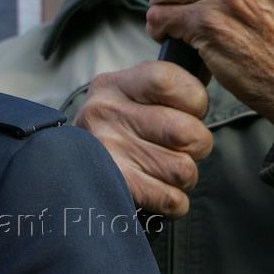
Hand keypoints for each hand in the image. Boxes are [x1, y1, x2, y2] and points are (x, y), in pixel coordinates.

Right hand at [73, 61, 212, 217]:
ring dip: (182, 176)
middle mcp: (105, 112)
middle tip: (178, 146)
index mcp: (113, 84)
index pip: (171, 81)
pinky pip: (172, 198)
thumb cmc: (114, 129)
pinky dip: (173, 200)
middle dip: (196, 145)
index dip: (195, 101)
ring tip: (162, 168)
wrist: (65, 167)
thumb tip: (207, 73)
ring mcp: (107, 149)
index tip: (187, 111)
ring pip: (184, 169)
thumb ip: (163, 86)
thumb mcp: (126, 94)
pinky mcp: (115, 185)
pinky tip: (156, 188)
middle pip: (188, 133)